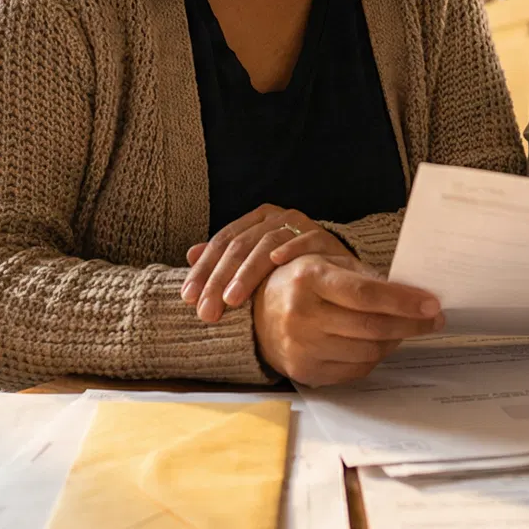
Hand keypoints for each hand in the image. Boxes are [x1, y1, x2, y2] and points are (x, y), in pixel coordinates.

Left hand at [181, 205, 352, 321]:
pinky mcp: (324, 237)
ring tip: (232, 299)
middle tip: (207, 310)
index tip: (189, 298)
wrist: (340, 274)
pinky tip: (276, 262)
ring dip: (247, 272)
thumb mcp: (255, 267)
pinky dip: (289, 249)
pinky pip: (304, 240)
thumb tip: (189, 255)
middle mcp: (274, 218)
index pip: (222, 242)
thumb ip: (225, 260)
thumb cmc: (291, 272)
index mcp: (254, 221)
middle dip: (219, 279)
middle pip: (239, 245)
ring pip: (265, 243)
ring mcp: (299, 225)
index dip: (203, 270)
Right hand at [253, 255, 443, 385]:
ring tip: (404, 329)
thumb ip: (365, 277)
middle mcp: (302, 315)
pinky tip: (379, 344)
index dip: (402, 301)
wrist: (257, 315)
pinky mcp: (306, 372)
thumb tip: (410, 295)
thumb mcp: (327, 264)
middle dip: (410, 324)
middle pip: (371, 327)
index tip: (432, 304)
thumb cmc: (299, 283)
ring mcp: (302, 348)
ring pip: (368, 352)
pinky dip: (374, 357)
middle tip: (433, 320)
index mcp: (309, 279)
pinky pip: (355, 370)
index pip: (365, 294)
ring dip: (394, 341)